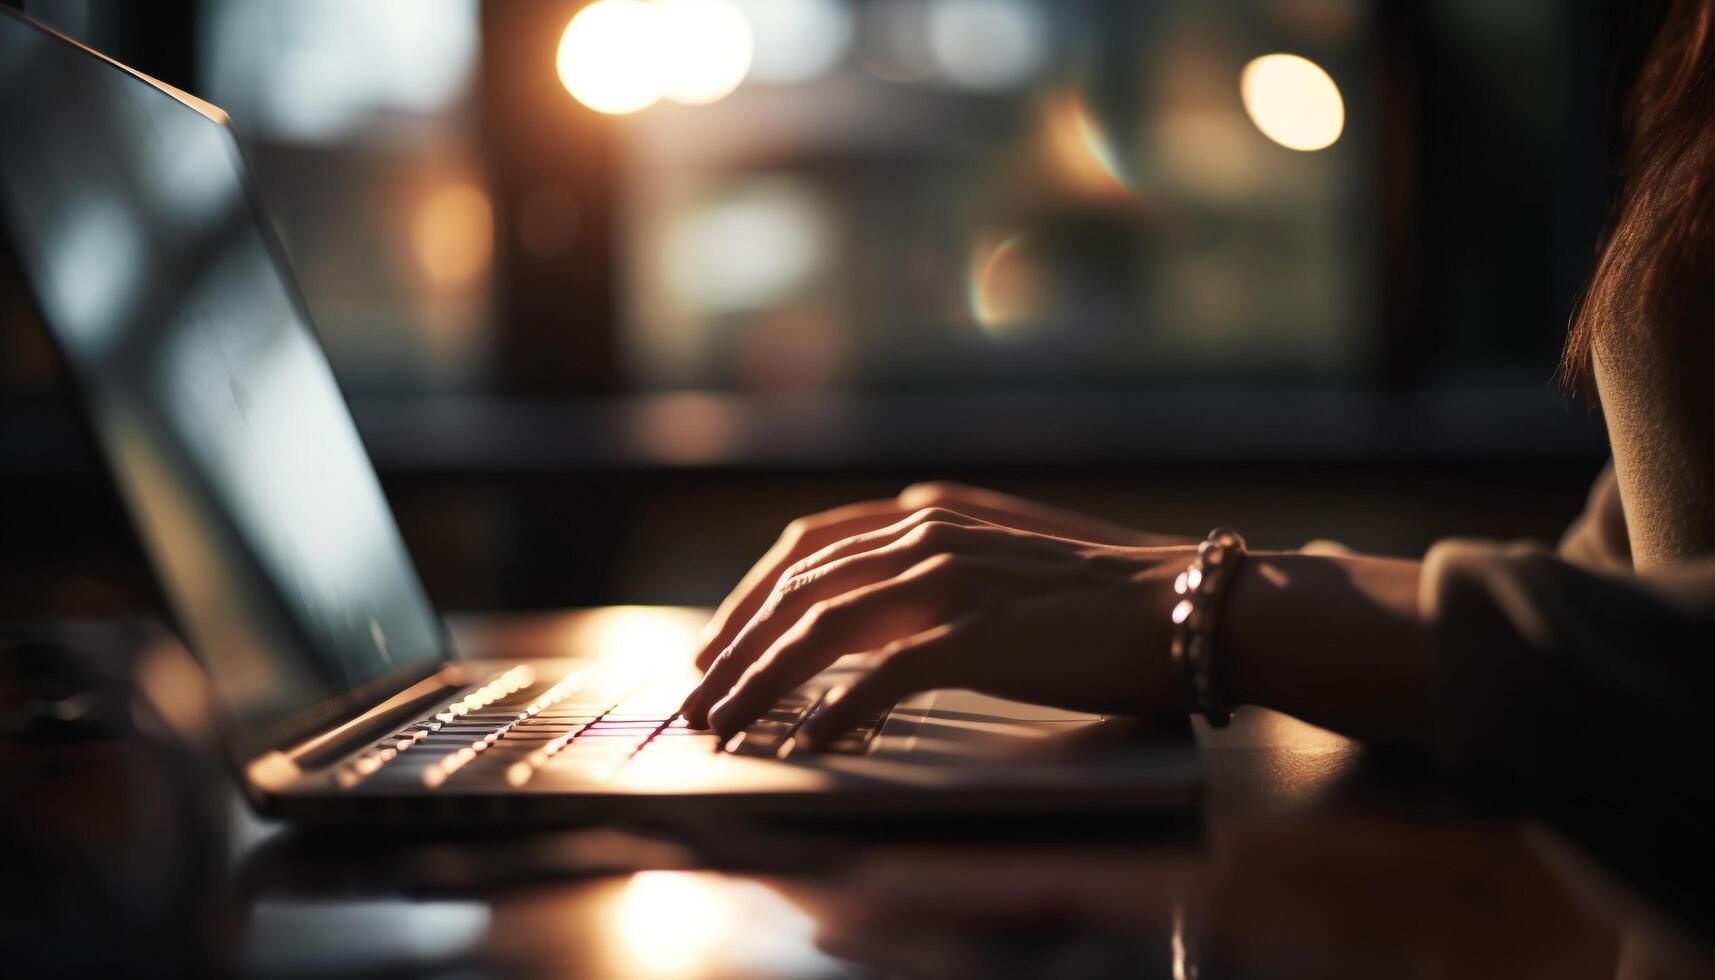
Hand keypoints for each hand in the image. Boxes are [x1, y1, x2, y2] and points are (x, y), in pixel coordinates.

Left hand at [680, 505, 1196, 746]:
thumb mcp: (998, 562)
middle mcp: (930, 532)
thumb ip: (927, 573)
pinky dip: (835, 709)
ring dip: (761, 681)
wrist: (1188, 605)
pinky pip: (883, 675)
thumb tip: (856, 621)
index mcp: (929, 510)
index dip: (748, 597)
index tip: (714, 646)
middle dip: (733, 647)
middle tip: (697, 700)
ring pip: (822, 628)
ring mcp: (954, 579)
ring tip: (727, 728)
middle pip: (798, 588)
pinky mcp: (981, 636)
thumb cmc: (1098, 597)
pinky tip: (809, 741)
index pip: (807, 546)